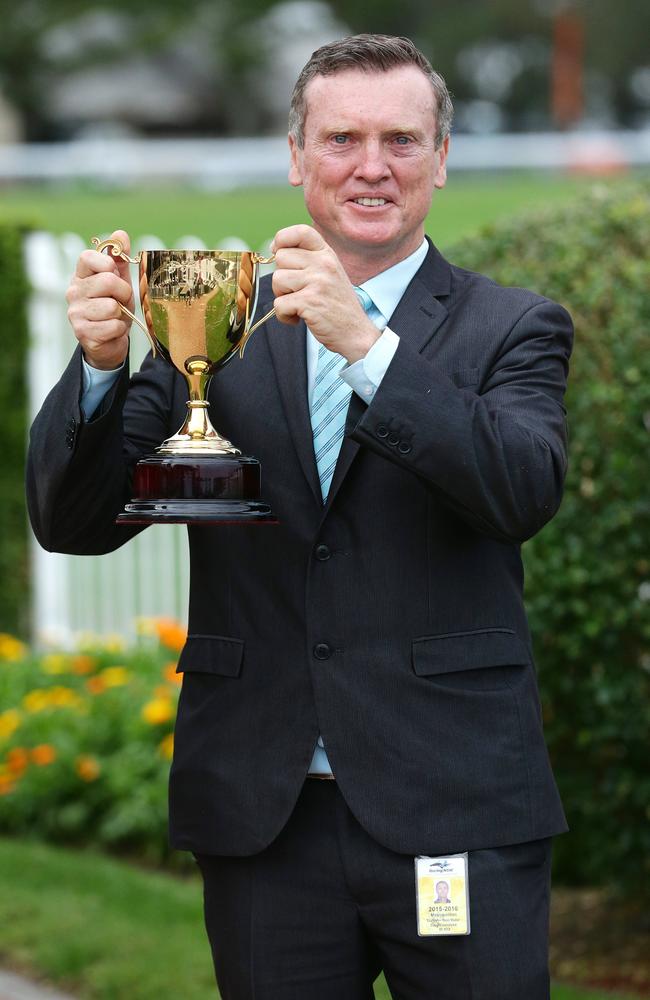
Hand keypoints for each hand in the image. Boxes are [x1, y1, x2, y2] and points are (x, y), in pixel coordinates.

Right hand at [66, 229, 134, 370]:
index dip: (107, 264)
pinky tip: (111, 331)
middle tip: (122, 301)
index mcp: (80, 276)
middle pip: (108, 281)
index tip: (114, 275)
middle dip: (124, 292)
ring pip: (112, 306)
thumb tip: (120, 234)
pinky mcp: (82, 332)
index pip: (88, 257)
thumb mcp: (120, 282)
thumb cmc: (115, 309)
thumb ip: (120, 259)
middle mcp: (73, 292)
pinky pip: (113, 325)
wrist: (110, 342)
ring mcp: (75, 312)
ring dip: (121, 314)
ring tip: (115, 317)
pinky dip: (119, 330)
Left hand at [271, 225, 379, 362]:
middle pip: (281, 258)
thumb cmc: (337, 305)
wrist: (355, 333)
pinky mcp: (309, 302)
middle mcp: (324, 264)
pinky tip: (298, 319)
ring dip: (282, 297)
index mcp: (327, 254)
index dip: (282, 239)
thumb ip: (309, 260)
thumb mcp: (329, 273)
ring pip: (277, 280)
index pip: (300, 231)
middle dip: (282, 277)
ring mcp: (317, 282)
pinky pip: (279, 304)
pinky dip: (284, 316)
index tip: (278, 252)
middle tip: (296, 292)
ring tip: (299, 305)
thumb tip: (275, 250)